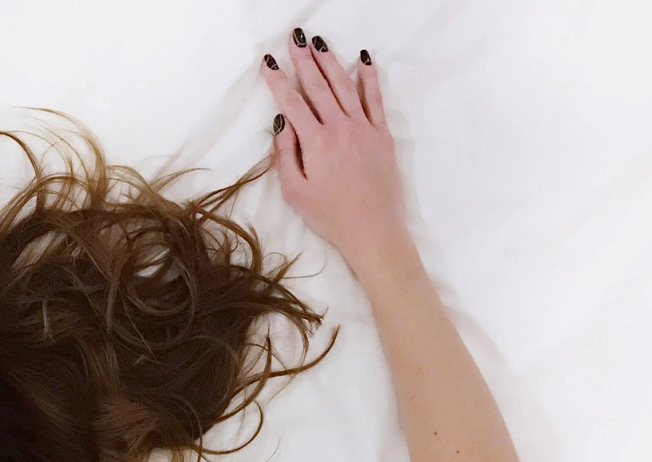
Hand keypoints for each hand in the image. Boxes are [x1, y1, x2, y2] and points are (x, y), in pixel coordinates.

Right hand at [259, 34, 408, 263]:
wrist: (374, 230)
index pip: (292, 104)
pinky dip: (369, 78)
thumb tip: (281, 125)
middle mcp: (340, 128)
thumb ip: (285, 156)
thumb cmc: (330, 217)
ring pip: (344, 87)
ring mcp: (364, 128)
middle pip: (318, 86)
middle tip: (294, 40)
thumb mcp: (295, 192)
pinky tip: (363, 62)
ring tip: (320, 43)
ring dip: (331, 62)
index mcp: (316, 142)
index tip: (269, 63)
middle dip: (304, 61)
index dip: (278, 81)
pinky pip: (375, 99)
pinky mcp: (382, 135)